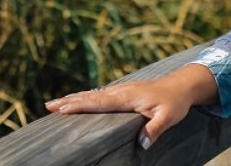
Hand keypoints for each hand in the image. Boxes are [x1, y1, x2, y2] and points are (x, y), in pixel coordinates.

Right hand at [45, 64, 217, 149]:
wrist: (182, 85)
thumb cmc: (175, 102)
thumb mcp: (168, 117)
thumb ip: (154, 129)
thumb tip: (141, 144)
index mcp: (126, 96)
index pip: (98, 102)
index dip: (79, 105)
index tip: (62, 108)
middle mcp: (120, 91)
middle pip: (90, 96)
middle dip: (69, 101)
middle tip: (48, 105)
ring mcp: (121, 90)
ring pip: (93, 94)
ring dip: (74, 98)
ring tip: (56, 103)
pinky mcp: (123, 93)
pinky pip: (99, 95)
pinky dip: (85, 97)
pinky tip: (80, 101)